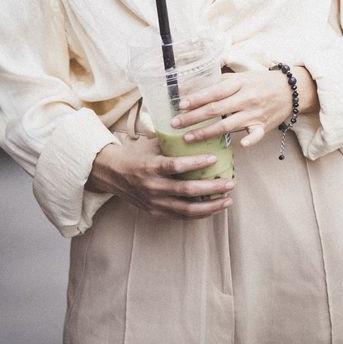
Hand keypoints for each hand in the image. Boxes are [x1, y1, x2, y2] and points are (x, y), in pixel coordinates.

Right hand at [86, 137, 234, 218]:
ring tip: (227, 200)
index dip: (195, 163)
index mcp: (150, 166)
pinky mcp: (156, 212)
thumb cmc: (136, 154)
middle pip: (186, 191)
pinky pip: (181, 216)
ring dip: (210, 206)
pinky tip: (213, 208)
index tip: (214, 158)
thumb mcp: (151, 143)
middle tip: (230, 182)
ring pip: (187, 210)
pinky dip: (199, 214)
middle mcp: (153, 187)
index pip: (175, 165)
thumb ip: (172, 140)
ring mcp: (154, 202)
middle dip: (211, 188)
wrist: (112, 174)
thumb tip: (198, 127)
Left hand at [168, 66, 317, 148]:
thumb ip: (222, 82)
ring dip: (207, 133)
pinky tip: (240, 146)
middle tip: (175, 124)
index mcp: (239, 84)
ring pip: (228, 125)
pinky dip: (249, 140)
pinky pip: (255, 135)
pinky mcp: (263, 126)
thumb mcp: (241, 77)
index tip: (180, 105)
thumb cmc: (260, 82)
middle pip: (216, 109)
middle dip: (193, 118)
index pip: (214, 92)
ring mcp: (254, 113)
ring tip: (189, 138)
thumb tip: (197, 87)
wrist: (290, 89)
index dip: (196, 99)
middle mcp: (245, 98)